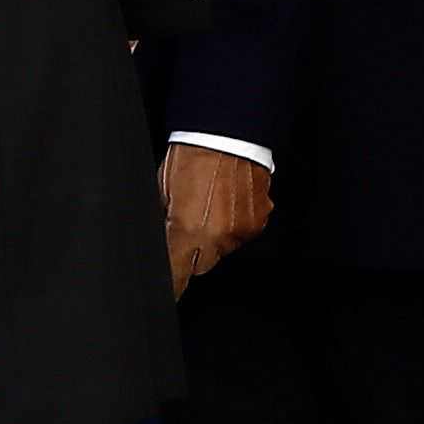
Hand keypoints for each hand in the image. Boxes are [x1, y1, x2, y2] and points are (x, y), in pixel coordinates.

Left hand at [162, 144, 270, 294]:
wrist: (227, 132)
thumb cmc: (191, 156)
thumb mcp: (163, 194)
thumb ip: (166, 225)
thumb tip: (166, 243)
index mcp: (188, 231)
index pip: (177, 276)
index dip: (172, 286)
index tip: (169, 291)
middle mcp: (218, 237)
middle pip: (202, 264)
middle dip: (194, 250)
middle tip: (189, 221)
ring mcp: (242, 230)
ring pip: (223, 248)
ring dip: (216, 234)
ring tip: (210, 202)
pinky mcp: (259, 221)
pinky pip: (242, 233)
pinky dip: (235, 221)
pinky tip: (227, 199)